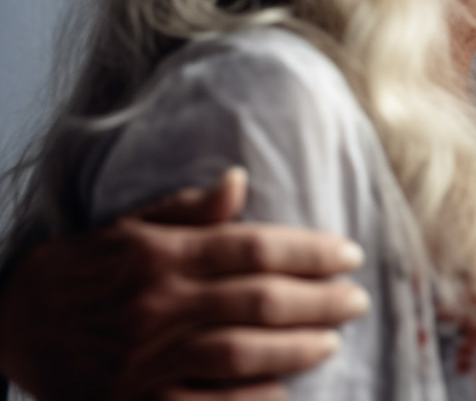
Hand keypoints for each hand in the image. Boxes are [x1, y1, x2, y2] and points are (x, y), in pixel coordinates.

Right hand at [0, 168, 368, 400]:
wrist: (10, 325)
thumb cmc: (82, 271)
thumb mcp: (129, 228)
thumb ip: (189, 207)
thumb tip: (240, 179)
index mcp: (162, 255)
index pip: (255, 247)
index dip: (311, 251)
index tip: (350, 254)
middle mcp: (159, 304)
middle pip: (260, 299)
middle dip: (320, 300)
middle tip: (357, 300)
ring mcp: (148, 358)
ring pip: (243, 351)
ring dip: (298, 346)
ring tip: (331, 340)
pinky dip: (252, 399)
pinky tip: (284, 390)